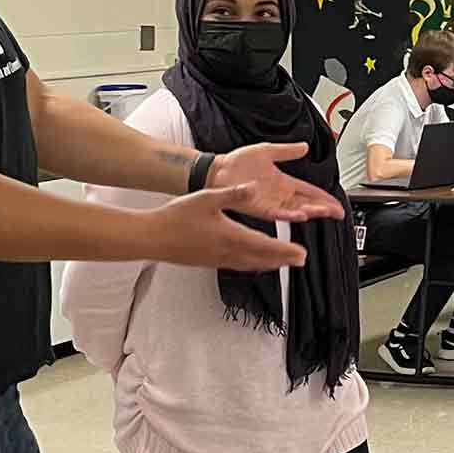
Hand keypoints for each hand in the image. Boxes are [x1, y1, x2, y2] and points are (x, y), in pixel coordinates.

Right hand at [149, 186, 309, 270]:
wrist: (151, 238)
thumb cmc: (177, 216)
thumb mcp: (206, 198)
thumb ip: (232, 194)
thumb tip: (254, 187)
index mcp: (231, 236)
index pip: (265, 245)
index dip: (285, 251)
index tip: (302, 254)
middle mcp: (227, 252)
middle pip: (262, 259)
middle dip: (283, 260)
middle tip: (300, 261)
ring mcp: (217, 260)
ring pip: (250, 264)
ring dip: (269, 264)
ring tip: (283, 263)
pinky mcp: (208, 262)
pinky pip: (237, 265)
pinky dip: (251, 264)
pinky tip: (252, 262)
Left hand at [209, 144, 344, 222]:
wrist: (217, 170)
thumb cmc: (237, 162)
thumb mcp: (268, 151)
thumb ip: (287, 151)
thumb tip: (305, 146)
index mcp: (283, 182)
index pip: (310, 191)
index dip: (325, 198)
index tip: (337, 205)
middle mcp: (279, 195)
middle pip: (307, 203)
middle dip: (323, 208)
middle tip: (336, 212)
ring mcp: (269, 202)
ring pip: (295, 210)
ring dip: (310, 212)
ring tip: (323, 212)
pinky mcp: (258, 207)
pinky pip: (276, 213)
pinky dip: (288, 214)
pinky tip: (300, 214)